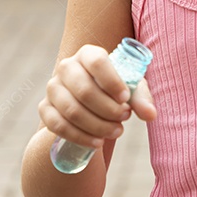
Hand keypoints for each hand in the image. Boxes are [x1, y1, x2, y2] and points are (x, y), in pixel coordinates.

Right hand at [39, 44, 156, 148]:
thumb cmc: (114, 90)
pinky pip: (58, 126)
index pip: (97, 62)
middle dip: (108, 110)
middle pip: (85, 91)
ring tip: (116, 131)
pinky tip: (97, 142)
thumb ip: (141, 99)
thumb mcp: (130, 90)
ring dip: (97, 126)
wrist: (89, 103)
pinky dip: (80, 137)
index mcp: (88, 54)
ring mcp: (53, 87)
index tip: (125, 99)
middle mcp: (67, 67)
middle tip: (124, 119)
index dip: (112, 82)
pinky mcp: (45, 108)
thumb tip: (151, 115)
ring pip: (72, 111)